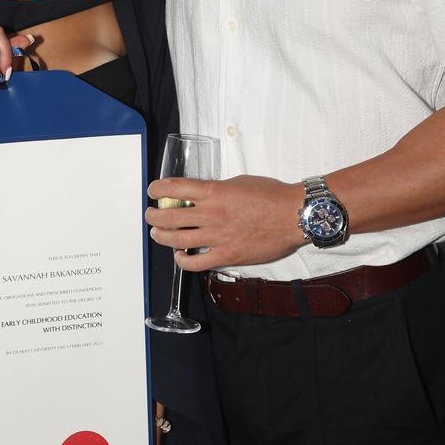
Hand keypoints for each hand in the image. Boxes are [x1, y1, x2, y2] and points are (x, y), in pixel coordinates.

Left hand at [146, 174, 304, 269]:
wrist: (293, 215)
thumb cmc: (270, 195)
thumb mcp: (238, 182)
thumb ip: (216, 189)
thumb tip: (200, 195)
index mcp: (214, 192)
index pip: (175, 188)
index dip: (158, 189)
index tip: (153, 190)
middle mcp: (211, 214)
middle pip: (170, 216)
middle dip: (154, 215)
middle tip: (151, 214)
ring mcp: (217, 237)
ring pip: (177, 239)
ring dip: (161, 236)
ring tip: (157, 233)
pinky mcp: (227, 256)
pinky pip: (196, 262)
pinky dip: (182, 260)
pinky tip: (179, 256)